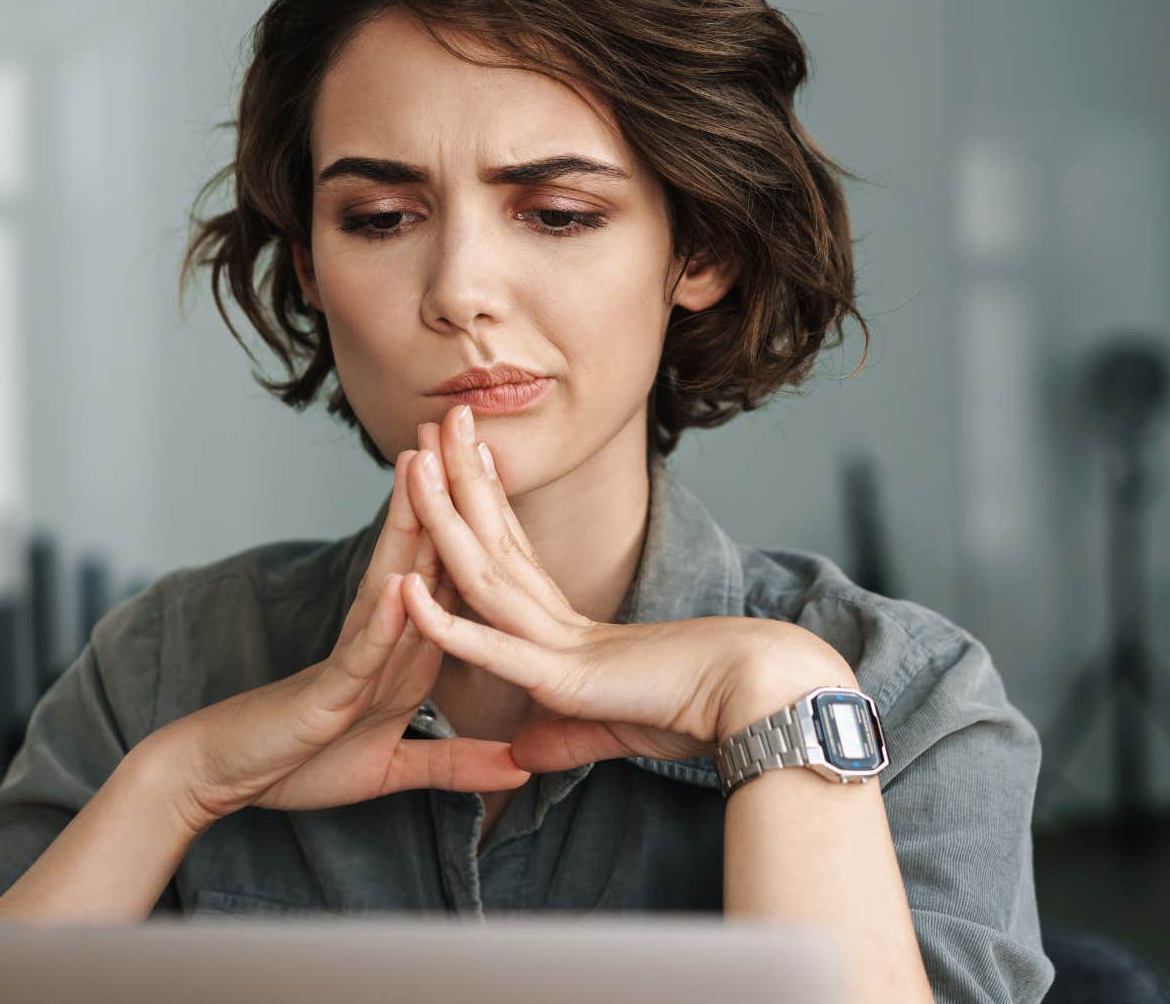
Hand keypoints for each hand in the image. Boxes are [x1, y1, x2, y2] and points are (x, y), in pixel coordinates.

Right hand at [164, 445, 529, 825]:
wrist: (223, 779)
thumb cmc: (300, 764)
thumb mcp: (393, 770)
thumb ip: (456, 765)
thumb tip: (521, 768)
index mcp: (402, 656)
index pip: (445, 578)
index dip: (474, 525)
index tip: (497, 470)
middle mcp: (378, 644)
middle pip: (418, 558)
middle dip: (442, 496)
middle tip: (459, 426)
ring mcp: (352, 664)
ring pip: (388, 587)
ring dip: (408, 530)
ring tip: (424, 467)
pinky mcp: (328, 696)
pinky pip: (360, 657)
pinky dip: (382, 626)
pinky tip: (401, 589)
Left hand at [395, 403, 855, 772]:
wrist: (764, 699)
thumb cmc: (704, 710)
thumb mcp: (615, 731)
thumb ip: (564, 736)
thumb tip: (522, 750)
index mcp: (574, 628)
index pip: (514, 556)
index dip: (482, 506)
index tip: (455, 461)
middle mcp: (560, 624)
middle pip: (494, 541)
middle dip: (460, 479)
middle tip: (435, 420)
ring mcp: (559, 644)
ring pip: (483, 572)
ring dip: (444, 516)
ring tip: (415, 459)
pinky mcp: (565, 678)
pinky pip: (494, 647)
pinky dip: (447, 625)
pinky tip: (405, 593)